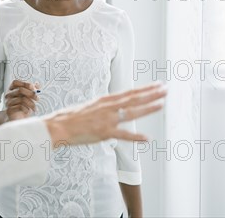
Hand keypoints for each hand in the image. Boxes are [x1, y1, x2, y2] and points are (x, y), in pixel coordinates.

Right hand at [4, 80, 39, 121]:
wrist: (17, 119)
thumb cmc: (23, 107)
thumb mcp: (28, 97)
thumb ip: (32, 90)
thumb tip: (37, 84)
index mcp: (12, 90)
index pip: (15, 82)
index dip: (24, 83)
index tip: (33, 87)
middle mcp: (9, 95)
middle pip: (20, 90)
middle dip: (31, 94)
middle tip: (37, 99)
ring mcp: (8, 102)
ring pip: (22, 99)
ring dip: (31, 104)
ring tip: (34, 108)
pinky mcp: (9, 110)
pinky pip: (20, 107)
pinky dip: (27, 109)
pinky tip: (28, 111)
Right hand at [44, 83, 165, 146]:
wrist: (59, 126)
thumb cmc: (72, 117)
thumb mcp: (91, 106)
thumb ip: (105, 106)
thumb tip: (115, 106)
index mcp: (106, 100)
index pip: (130, 92)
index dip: (145, 89)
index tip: (158, 84)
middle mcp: (108, 107)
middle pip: (134, 98)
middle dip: (151, 93)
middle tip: (165, 89)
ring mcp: (107, 119)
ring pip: (132, 112)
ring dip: (147, 108)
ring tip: (161, 104)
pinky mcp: (104, 132)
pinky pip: (122, 135)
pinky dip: (135, 137)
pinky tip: (146, 138)